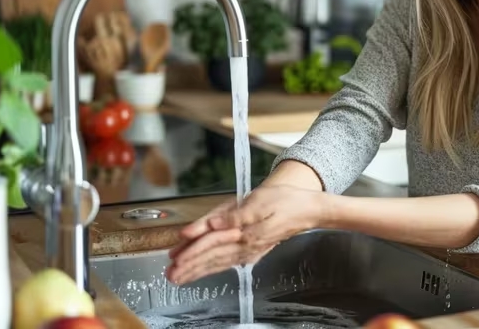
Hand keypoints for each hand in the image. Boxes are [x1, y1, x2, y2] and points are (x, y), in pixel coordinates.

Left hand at [165, 185, 329, 284]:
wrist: (308, 209)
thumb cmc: (286, 201)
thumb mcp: (259, 201)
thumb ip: (233, 215)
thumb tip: (212, 223)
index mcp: (244, 231)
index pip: (211, 242)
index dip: (191, 250)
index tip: (174, 258)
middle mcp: (245, 244)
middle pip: (211, 256)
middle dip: (189, 267)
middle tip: (170, 276)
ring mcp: (250, 249)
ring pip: (218, 262)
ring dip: (198, 270)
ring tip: (180, 278)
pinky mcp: (253, 249)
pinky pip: (228, 261)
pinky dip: (213, 267)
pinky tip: (205, 272)